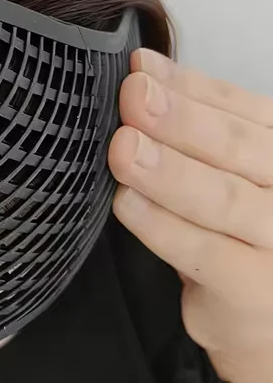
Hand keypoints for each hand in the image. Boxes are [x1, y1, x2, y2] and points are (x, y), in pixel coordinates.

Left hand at [109, 49, 272, 382]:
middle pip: (240, 148)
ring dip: (169, 171)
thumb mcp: (223, 169)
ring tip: (124, 147)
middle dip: (181, 120)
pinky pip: (206, 254)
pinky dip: (162, 226)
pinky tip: (127, 203)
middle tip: (133, 95)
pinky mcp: (256, 292)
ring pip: (225, 199)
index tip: (140, 68)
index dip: (191, 86)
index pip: (243, 110)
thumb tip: (142, 71)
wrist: (260, 314)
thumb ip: (193, 123)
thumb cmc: (235, 231)